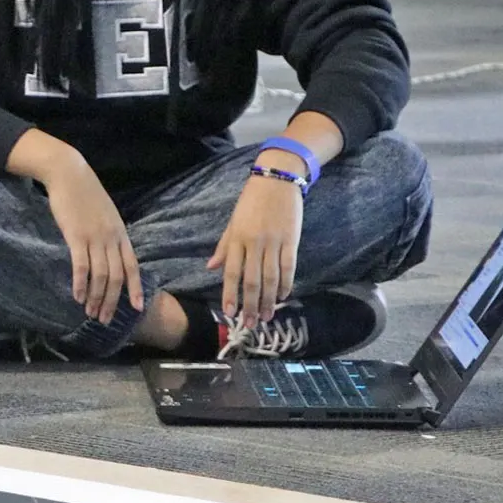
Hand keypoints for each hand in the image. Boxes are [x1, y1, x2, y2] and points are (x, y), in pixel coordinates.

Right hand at [41, 161, 143, 324]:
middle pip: (116, 277)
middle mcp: (111, 238)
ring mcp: (95, 237)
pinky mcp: (76, 236)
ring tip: (90, 313)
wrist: (69, 173)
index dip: (136, 288)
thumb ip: (110, 235)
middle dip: (112, 301)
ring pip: (100, 276)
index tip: (137, 308)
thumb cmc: (86, 194)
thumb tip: (110, 255)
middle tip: (105, 319)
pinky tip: (77, 296)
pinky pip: (81, 266)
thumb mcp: (106, 215)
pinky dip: (80, 284)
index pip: (132, 266)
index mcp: (121, 234)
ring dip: (96, 298)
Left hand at [207, 174, 304, 329]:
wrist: (277, 179)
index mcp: (237, 238)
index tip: (229, 313)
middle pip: (252, 280)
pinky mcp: (292, 240)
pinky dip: (286, 283)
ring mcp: (274, 242)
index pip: (231, 272)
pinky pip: (289, 267)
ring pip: (271, 278)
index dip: (230, 294)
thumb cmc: (251, 200)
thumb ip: (224, 246)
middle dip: (251, 305)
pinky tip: (284, 297)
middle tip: (251, 323)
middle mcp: (254, 242)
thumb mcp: (233, 221)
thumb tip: (211, 267)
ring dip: (269, 300)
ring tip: (268, 316)